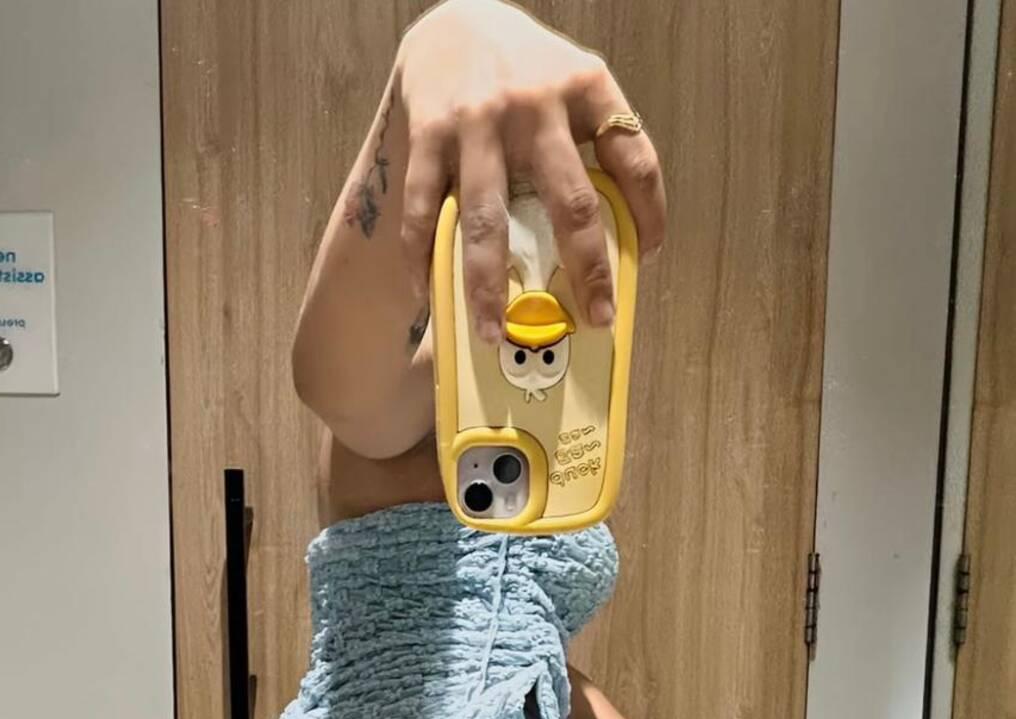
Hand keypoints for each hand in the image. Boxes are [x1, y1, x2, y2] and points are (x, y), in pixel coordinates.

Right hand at [396, 0, 665, 341]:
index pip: (635, 157)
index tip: (646, 258)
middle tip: (595, 317)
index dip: (648, 213)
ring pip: (486, 221)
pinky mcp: (429, 132)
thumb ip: (599, 143)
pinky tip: (430, 290)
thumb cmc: (526, 71)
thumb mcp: (575, 86)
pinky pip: (426, 209)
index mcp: (586, 88)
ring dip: (489, 285)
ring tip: (493, 331)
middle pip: (570, 202)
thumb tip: (624, 232)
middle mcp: (536, 103)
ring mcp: (478, 121)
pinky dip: (425, 257)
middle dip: (586, 270)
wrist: (455, 19)